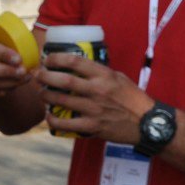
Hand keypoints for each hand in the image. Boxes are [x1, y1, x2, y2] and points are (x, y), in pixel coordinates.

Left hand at [37, 52, 153, 143]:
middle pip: (64, 80)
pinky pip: (68, 124)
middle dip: (45, 76)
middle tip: (37, 75)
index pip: (75, 62)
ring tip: (40, 93)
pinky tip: (48, 116)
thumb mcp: (118, 78)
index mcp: (104, 75)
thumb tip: (78, 67)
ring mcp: (94, 109)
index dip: (57, 58)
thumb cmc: (133, 98)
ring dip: (46, 96)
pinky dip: (54, 120)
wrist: (147, 122)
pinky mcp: (93, 126)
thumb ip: (99, 73)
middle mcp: (98, 90)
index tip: (47, 59)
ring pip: (62, 101)